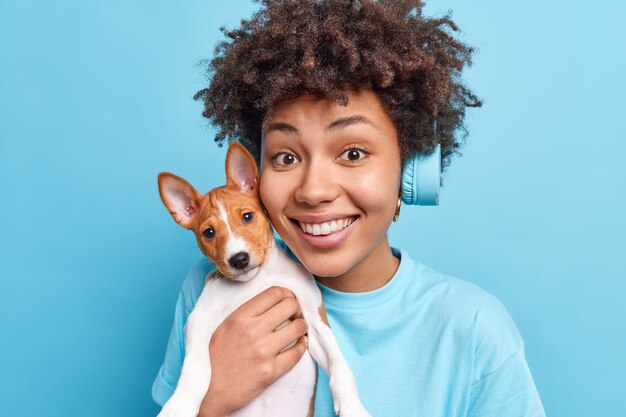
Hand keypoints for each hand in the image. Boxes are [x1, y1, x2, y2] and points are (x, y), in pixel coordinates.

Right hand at [197, 286, 308, 416]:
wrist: (211, 391)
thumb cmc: (216, 358)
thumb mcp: (224, 327)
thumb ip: (246, 313)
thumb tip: (271, 301)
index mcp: (240, 317)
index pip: (274, 293)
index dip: (286, 294)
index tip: (287, 300)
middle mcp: (253, 331)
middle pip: (289, 306)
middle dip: (296, 308)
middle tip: (295, 314)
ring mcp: (264, 351)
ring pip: (298, 328)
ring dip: (301, 326)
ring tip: (297, 329)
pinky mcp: (271, 371)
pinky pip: (297, 352)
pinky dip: (301, 346)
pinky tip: (299, 344)